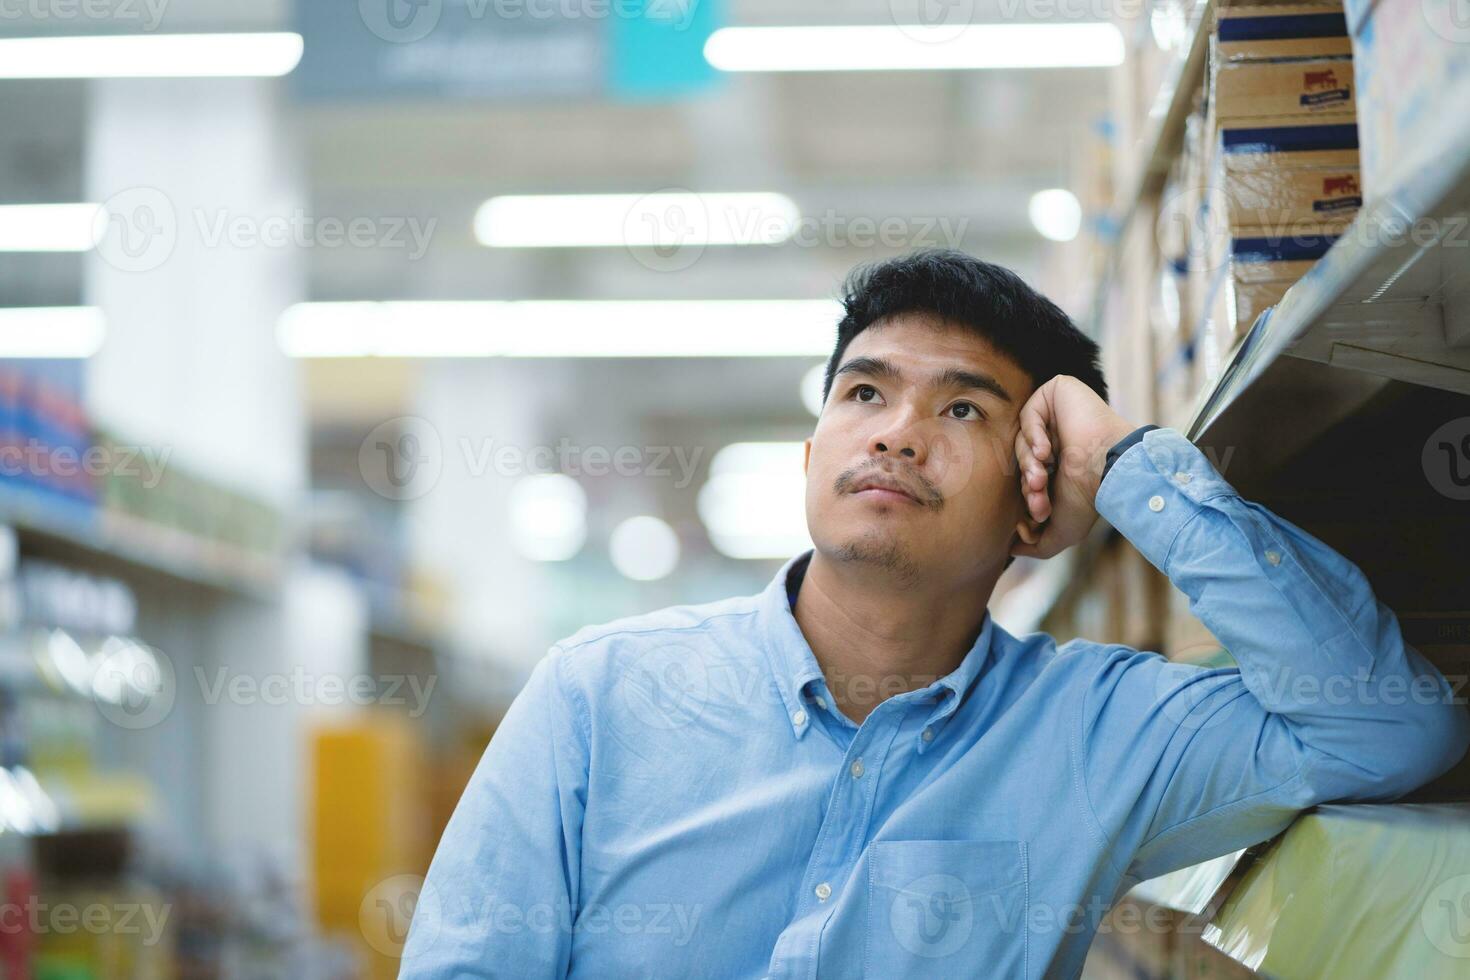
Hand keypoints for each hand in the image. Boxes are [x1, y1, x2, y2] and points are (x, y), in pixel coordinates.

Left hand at [1011, 375, 1139, 559]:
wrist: (1110, 469)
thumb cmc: (1092, 497)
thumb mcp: (1062, 530)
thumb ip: (1038, 542)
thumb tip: (1012, 547)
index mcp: (1061, 462)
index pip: (1027, 475)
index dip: (1029, 495)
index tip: (1039, 513)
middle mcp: (1059, 437)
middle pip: (1023, 457)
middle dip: (1028, 481)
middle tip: (1038, 494)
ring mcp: (1058, 414)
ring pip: (1023, 439)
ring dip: (1030, 464)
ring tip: (1042, 478)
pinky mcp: (1057, 392)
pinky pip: (1028, 415)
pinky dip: (1033, 436)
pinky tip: (1047, 452)